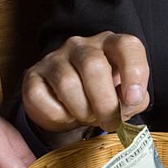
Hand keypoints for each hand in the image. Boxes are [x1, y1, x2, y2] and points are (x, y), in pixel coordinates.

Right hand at [22, 32, 149, 139]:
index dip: (134, 71)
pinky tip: (65, 116)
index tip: (133, 98)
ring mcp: (54, 58)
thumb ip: (134, 101)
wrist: (69, 105)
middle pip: (94, 65)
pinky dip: (57, 116)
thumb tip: (127, 104)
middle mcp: (82, 46)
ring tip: (87, 117)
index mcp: (110, 45)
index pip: (126, 45)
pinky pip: (41, 97)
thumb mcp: (125, 98)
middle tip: (109, 122)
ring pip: (67, 83)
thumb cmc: (103, 96)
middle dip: (104, 102)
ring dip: (81, 110)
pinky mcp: (33, 75)